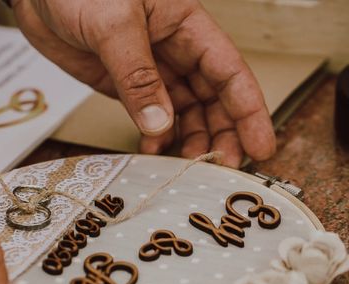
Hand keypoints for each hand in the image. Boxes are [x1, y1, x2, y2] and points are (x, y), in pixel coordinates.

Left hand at [11, 0, 275, 166]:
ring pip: (183, 111)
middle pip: (212, 98)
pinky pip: (148, 116)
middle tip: (220, 169)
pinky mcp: (124, 85)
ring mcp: (150, 70)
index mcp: (185, 25)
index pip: (229, 72)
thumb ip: (137, 75)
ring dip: (188, 140)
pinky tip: (150, 152)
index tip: (260, 147)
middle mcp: (174, 50)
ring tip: (184, 167)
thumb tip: (159, 125)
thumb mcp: (113, 25)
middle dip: (221, 134)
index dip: (248, 111)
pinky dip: (153, 137)